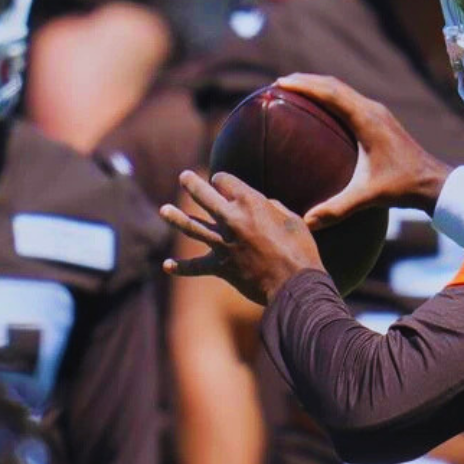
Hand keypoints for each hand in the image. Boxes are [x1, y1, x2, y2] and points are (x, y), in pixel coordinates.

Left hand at [161, 171, 323, 304]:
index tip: (221, 182)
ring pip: (192, 227)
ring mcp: (222, 243)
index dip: (222, 180)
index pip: (225, 181)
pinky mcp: (220, 266)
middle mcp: (232, 219)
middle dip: (192, 184)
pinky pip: (195, 267)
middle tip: (183, 177)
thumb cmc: (300, 251)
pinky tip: (166, 266)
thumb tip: (264, 204)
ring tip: (163, 210)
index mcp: (251, 202)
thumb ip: (273, 208)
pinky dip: (181, 268)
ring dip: (176, 217)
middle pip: (204, 196)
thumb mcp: (292, 220)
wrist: (295, 285)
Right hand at [275, 74, 450, 228]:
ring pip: (343, 90)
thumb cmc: (401, 186)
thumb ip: (336, 209)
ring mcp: (377, 112)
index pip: (331, 94)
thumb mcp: (368, 196)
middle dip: (306, 81)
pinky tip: (320, 106)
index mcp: (367, 120)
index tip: (281, 83)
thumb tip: (306, 222)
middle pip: (334, 85)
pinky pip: (350, 99)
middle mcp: (372, 110)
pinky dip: (331, 96)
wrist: (433, 181)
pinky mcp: (379, 118)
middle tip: (279, 82)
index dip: (304, 86)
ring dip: (319, 85)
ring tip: (295, 87)